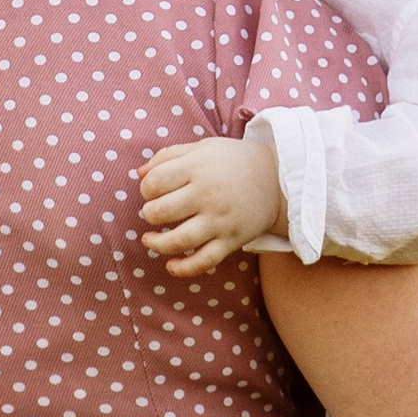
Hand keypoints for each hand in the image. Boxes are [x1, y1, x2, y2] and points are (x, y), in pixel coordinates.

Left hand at [139, 130, 284, 277]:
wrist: (278, 179)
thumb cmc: (233, 161)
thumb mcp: (203, 148)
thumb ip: (169, 156)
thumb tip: (139, 173)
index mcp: (198, 167)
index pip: (155, 182)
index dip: (146, 188)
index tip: (152, 190)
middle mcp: (208, 194)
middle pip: (161, 212)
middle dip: (149, 214)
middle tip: (154, 213)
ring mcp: (220, 220)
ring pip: (178, 241)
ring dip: (157, 244)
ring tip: (150, 240)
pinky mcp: (231, 240)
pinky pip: (204, 261)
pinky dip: (183, 268)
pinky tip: (170, 265)